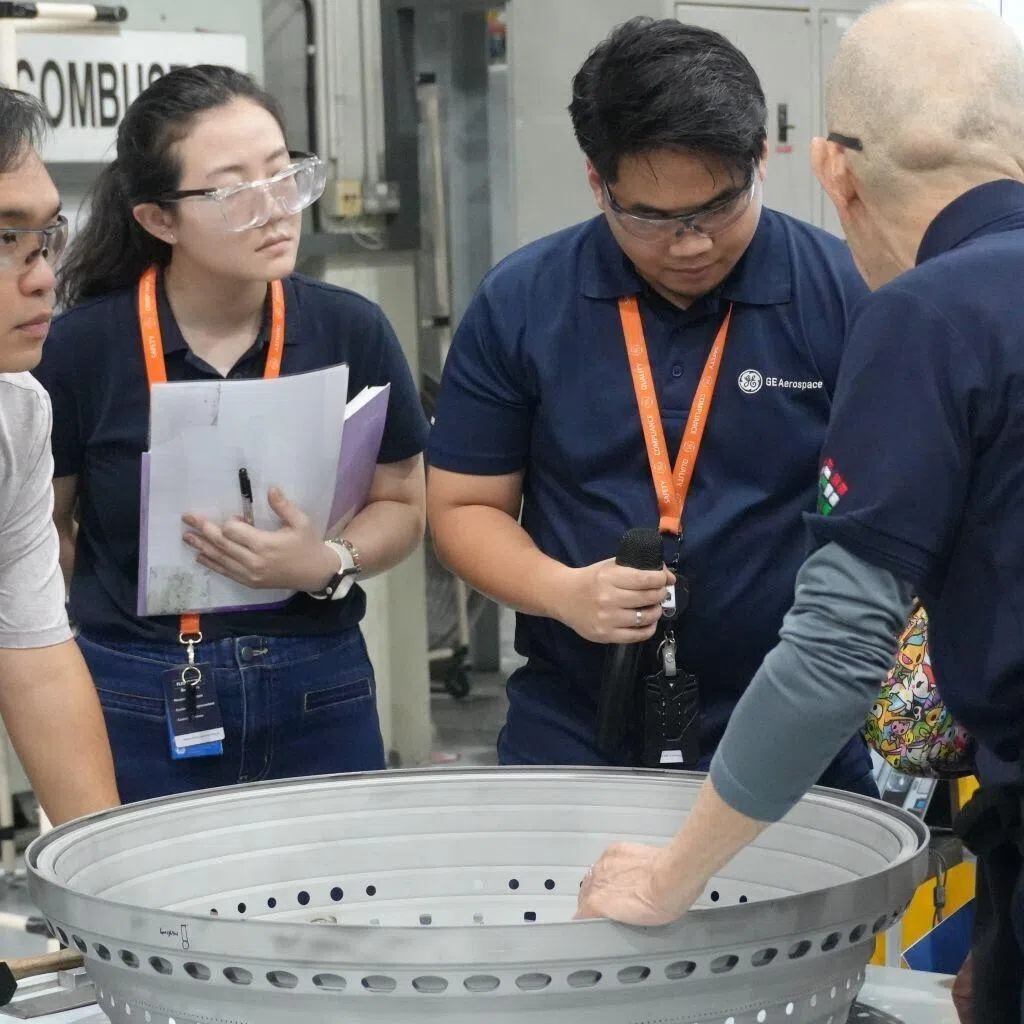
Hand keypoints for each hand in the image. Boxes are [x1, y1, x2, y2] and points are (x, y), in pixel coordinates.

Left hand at [182, 487, 337, 591]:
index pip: (234, 531)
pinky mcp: (250, 582)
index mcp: (265, 544)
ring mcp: (250, 574)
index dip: (230, 523)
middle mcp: (253, 561)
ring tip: (186, 536)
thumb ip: (283, 507)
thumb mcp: (301, 522)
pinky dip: (211, 564)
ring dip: (202, 546)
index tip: (236, 518)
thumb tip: (270, 489)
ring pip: (220, 559)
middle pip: (221, 544)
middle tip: (187, 518)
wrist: (315, 574)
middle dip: (203, 529)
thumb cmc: (308, 545)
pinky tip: (200, 556)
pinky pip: (225, 572)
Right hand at [558, 559, 673, 643]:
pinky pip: (637, 635)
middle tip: (660, 593)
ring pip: (645, 617)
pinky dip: (649, 628)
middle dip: (660, 594)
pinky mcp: (606, 635)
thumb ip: (635, 568)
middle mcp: (608, 598)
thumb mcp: (610, 567)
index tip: (665, 579)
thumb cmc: (591, 580)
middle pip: (648, 597)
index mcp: (609, 577)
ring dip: (656, 611)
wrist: (563, 597)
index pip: (645, 579)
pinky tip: (648, 622)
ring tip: (654, 607)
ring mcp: (607, 619)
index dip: (661, 579)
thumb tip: (666, 575)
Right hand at [575, 842, 702, 925]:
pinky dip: (613, 866)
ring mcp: (604, 864)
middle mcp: (595, 881)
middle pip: (585, 892)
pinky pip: (606, 860)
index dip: (588, 918)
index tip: (595, 920)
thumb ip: (613, 919)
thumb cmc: (659, 903)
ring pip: (595, 875)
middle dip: (595, 899)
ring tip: (621, 888)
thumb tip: (609, 919)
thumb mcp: (633, 923)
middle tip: (612, 905)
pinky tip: (627, 871)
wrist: (672, 877)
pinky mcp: (614, 850)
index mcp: (595, 904)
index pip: (581, 913)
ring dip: (603, 882)